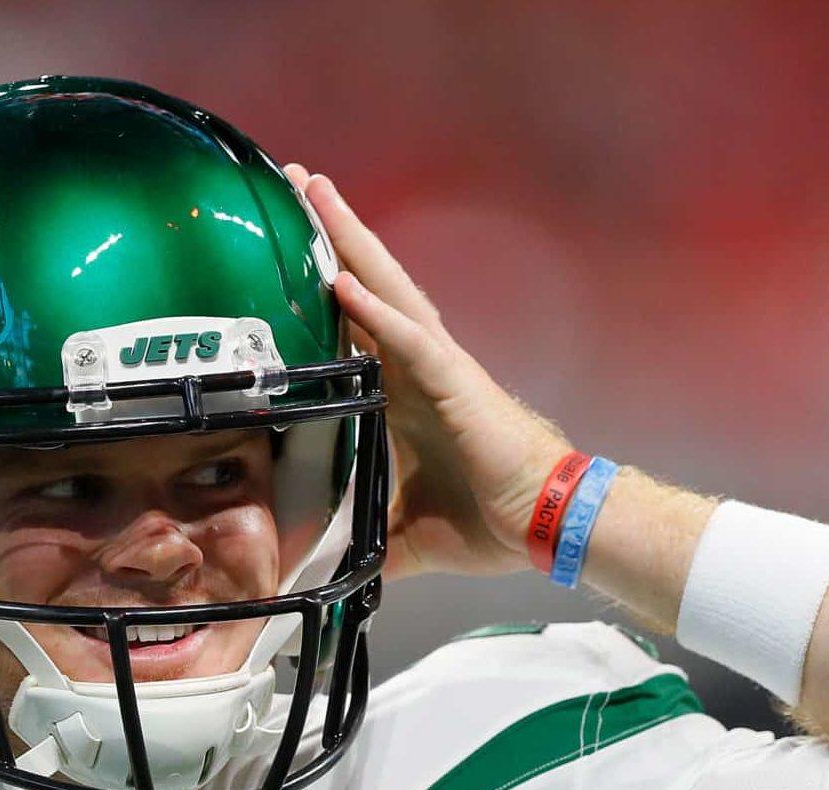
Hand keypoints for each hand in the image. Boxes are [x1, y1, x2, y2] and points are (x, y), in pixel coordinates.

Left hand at [284, 165, 572, 581]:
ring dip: (350, 244)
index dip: (323, 283)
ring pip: (387, 291)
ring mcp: (437, 369)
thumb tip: (320, 568)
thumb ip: (362, 538)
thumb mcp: (402, 534)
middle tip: (294, 181)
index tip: (284, 247)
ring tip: (316, 194)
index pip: (354, 325)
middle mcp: (417, 367)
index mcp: (402, 394)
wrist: (545, 525)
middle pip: (367, 285)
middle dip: (331, 234)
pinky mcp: (455, 383)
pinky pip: (410, 339)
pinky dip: (376, 309)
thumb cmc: (488, 519)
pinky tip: (344, 278)